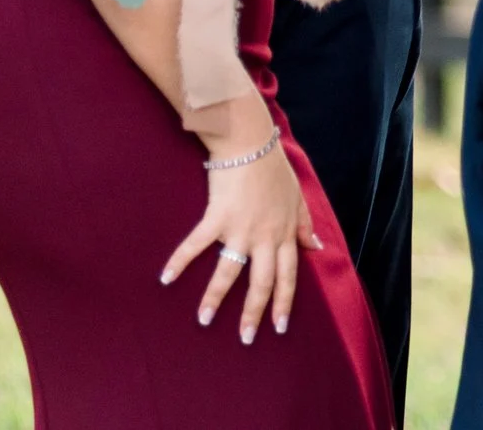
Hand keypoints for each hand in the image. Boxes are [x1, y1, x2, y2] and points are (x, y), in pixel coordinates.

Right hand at [160, 125, 321, 342]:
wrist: (251, 143)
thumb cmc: (274, 170)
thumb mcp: (297, 198)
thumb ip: (305, 225)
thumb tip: (316, 248)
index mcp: (285, 232)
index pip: (288, 275)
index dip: (284, 302)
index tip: (280, 326)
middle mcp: (266, 236)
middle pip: (262, 282)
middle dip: (254, 313)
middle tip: (247, 338)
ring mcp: (241, 228)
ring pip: (229, 272)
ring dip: (215, 298)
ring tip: (205, 320)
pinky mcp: (217, 217)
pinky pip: (196, 244)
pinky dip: (180, 261)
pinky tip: (166, 278)